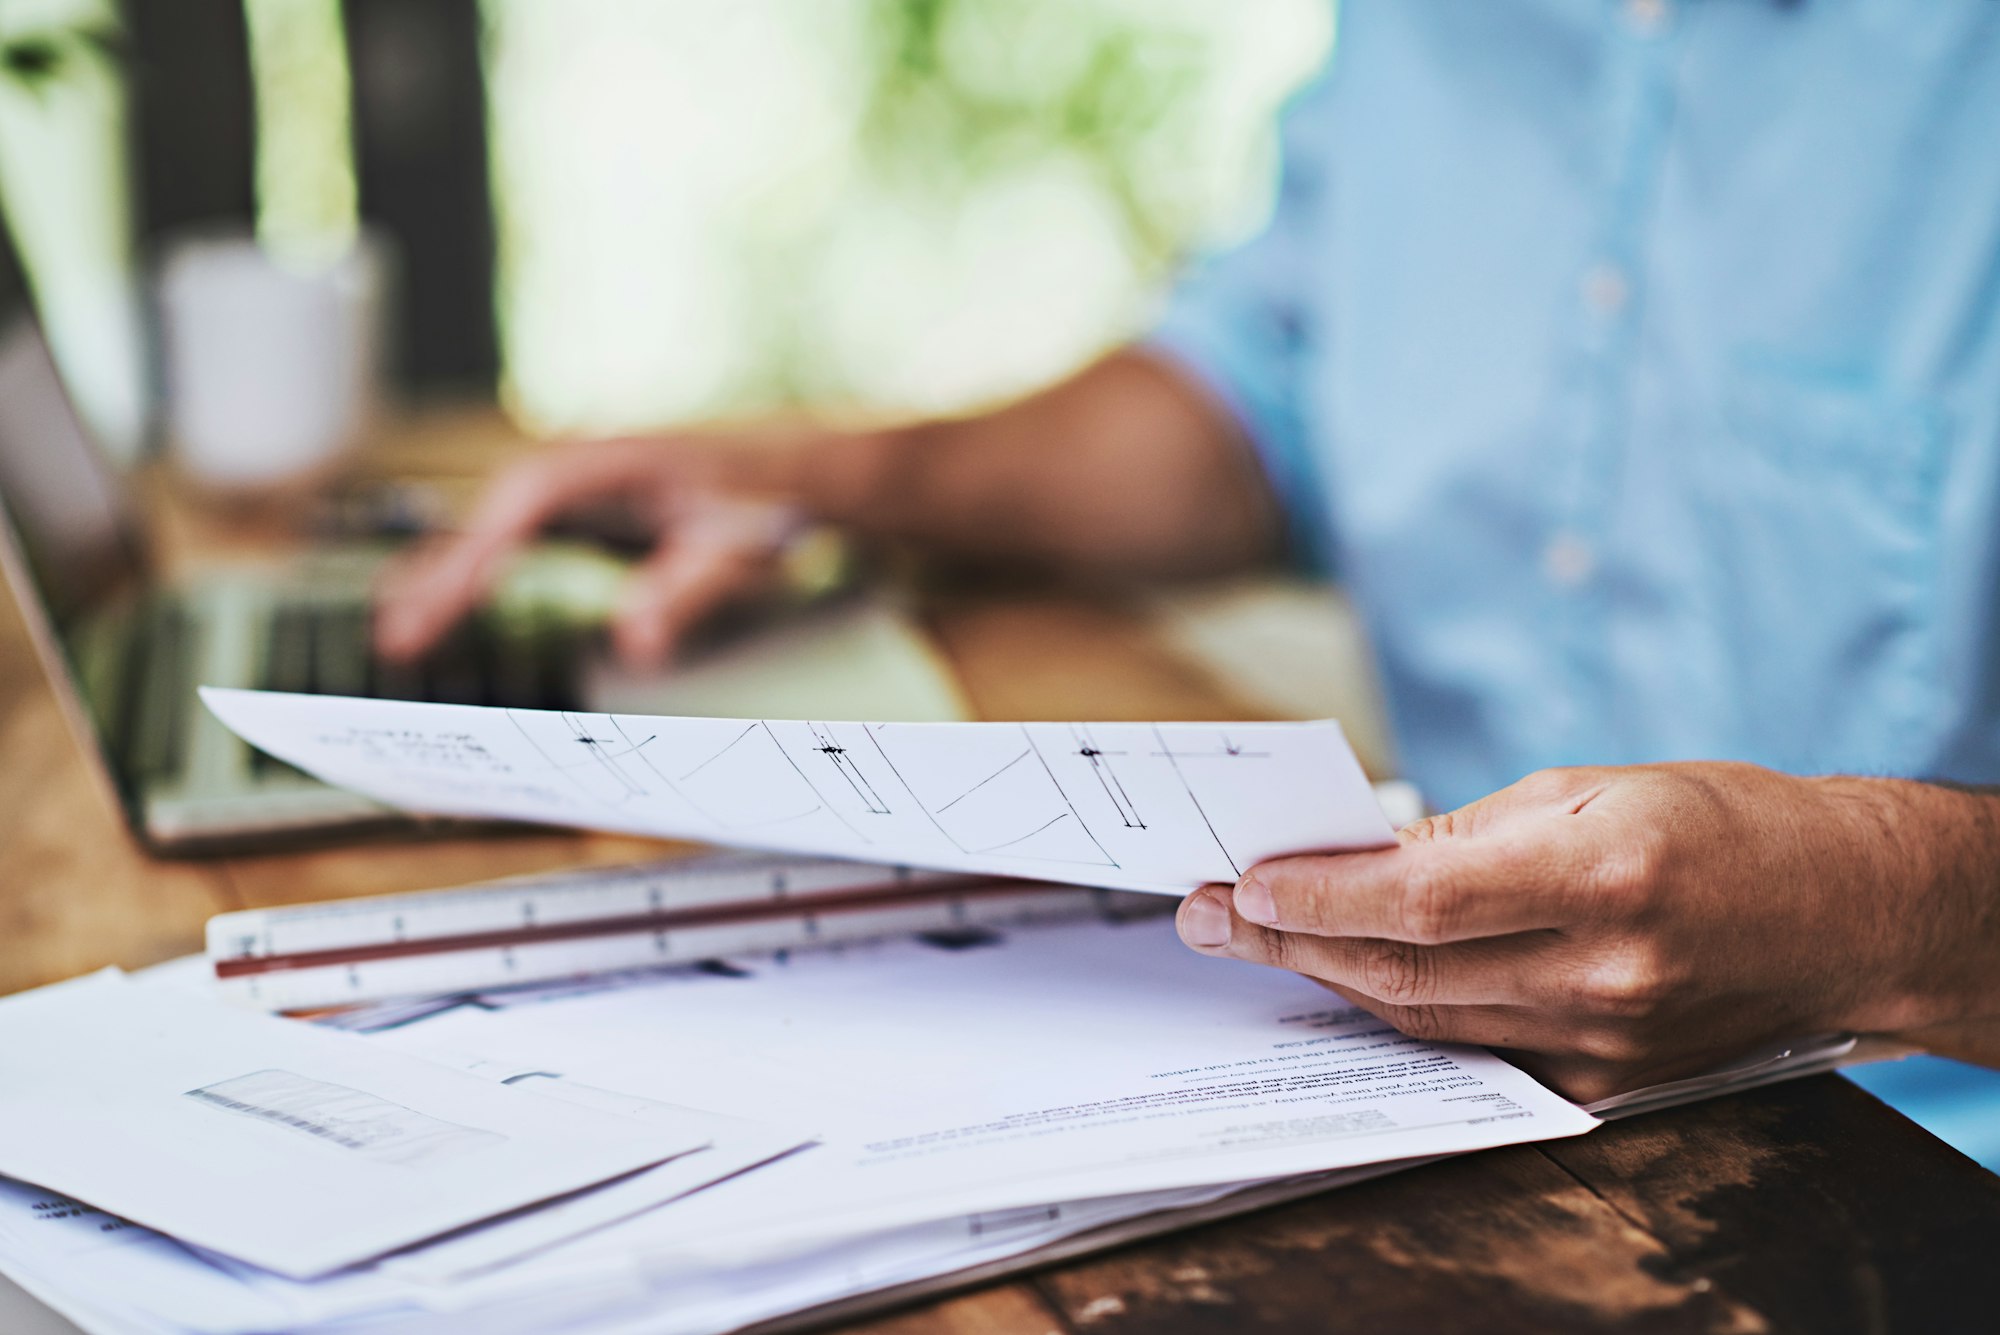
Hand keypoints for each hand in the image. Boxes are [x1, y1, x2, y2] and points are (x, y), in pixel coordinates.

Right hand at [373, 434, 807, 668]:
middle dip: (438, 575)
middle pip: (489, 517)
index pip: (517, 511)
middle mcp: (584, 466)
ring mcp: (585, 483)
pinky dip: (482, 566)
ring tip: (399, 625)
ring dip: (449, 570)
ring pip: (496, 524)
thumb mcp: (738, 549)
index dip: (467, 563)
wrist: (806, 469)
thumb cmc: (770, 504)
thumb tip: (636, 639)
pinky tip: (455, 601)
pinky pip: (520, 535)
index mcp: (607, 465)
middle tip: (394, 639)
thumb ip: (688, 591)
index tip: (429, 613)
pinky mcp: (593, 506)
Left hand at [1175, 763, 1999, 1102]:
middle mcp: (1606, 971)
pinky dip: (1405, 1010)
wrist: (1847, 914)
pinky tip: (1347, 976)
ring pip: (1428, 1019)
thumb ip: (1471, 832)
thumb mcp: (1595, 786)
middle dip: (1289, 941)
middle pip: (1406, 971)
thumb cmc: (1722, 824)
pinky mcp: (1610, 1081)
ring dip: (1330, 977)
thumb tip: (1358, 855)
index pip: (1423, 900)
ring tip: (1255, 938)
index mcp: (1606, 873)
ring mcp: (1608, 1040)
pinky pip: (1477, 1048)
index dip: (1319, 895)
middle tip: (1207, 915)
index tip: (1241, 880)